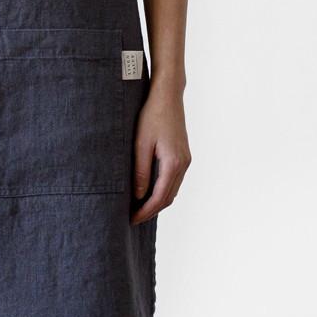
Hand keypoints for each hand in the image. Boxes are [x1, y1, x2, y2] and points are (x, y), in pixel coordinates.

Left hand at [131, 81, 190, 224]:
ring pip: (172, 190)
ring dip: (157, 202)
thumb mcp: (140, 144)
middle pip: (168, 198)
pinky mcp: (183, 155)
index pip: (159, 197)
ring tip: (139, 207)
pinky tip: (149, 191)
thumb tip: (138, 195)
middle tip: (133, 218)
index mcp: (173, 163)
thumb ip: (140, 171)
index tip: (131, 219)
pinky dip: (162, 190)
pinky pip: (174, 180)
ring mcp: (185, 160)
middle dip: (151, 210)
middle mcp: (183, 164)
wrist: (168, 96)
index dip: (145, 211)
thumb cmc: (151, 116)